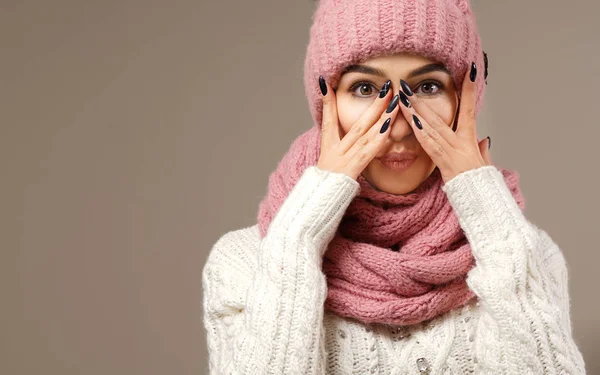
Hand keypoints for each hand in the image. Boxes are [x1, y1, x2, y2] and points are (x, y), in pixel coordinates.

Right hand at [317, 77, 400, 180]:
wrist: (317, 205)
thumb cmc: (324, 188)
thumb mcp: (324, 167)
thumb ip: (333, 152)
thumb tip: (339, 140)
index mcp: (328, 148)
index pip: (328, 121)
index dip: (327, 102)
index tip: (326, 83)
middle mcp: (335, 151)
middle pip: (357, 125)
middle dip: (373, 105)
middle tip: (386, 87)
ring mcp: (344, 160)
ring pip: (365, 134)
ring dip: (381, 116)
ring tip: (394, 101)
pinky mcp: (352, 170)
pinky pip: (368, 152)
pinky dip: (378, 139)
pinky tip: (388, 127)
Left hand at [396, 62, 492, 183]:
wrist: (483, 199)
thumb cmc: (483, 184)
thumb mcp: (485, 164)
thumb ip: (483, 150)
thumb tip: (485, 140)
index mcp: (470, 140)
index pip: (470, 109)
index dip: (470, 90)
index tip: (469, 71)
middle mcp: (459, 142)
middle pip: (439, 116)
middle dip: (422, 100)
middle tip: (406, 85)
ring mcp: (451, 151)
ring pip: (430, 126)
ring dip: (415, 111)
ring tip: (402, 97)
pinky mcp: (443, 161)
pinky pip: (429, 143)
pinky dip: (419, 131)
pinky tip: (410, 119)